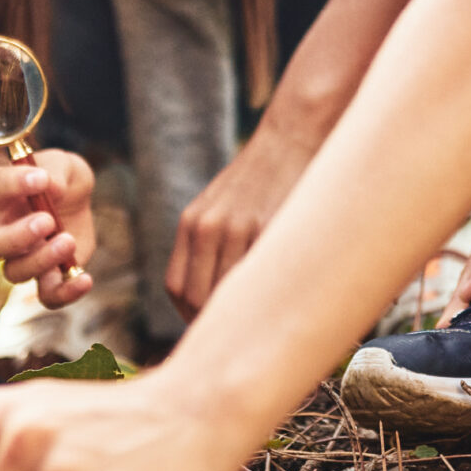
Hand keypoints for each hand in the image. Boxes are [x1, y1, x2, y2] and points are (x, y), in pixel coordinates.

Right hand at [0, 151, 98, 306]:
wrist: (76, 202)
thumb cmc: (60, 178)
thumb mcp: (64, 166)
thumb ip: (55, 171)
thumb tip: (49, 186)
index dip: (13, 184)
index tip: (40, 178)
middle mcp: (0, 230)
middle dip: (15, 237)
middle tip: (47, 221)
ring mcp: (20, 257)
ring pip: (14, 272)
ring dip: (41, 260)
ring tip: (68, 240)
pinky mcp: (47, 277)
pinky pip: (47, 297)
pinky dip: (65, 293)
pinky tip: (85, 279)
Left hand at [167, 117, 314, 317]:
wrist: (292, 137)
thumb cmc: (262, 178)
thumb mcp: (222, 205)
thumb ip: (212, 242)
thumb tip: (212, 295)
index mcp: (193, 223)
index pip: (178, 289)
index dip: (192, 316)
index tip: (212, 325)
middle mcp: (209, 227)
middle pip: (198, 299)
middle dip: (216, 323)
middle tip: (241, 333)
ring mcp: (239, 228)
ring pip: (228, 294)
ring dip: (243, 315)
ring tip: (262, 323)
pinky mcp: (269, 227)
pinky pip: (259, 276)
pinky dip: (266, 296)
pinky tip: (280, 300)